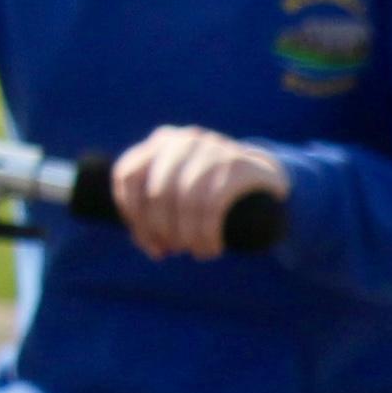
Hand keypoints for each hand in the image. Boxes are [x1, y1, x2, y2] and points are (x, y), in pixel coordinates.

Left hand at [109, 127, 285, 259]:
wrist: (264, 179)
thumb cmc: (214, 191)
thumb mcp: (181, 187)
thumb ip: (158, 207)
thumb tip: (149, 244)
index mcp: (162, 142)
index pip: (127, 175)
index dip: (130, 213)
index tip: (147, 240)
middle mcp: (184, 140)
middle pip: (156, 192)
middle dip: (160, 230)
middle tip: (172, 250)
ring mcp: (213, 149)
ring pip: (184, 200)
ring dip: (186, 235)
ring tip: (195, 252)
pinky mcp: (238, 166)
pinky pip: (212, 205)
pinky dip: (207, 233)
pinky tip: (211, 248)